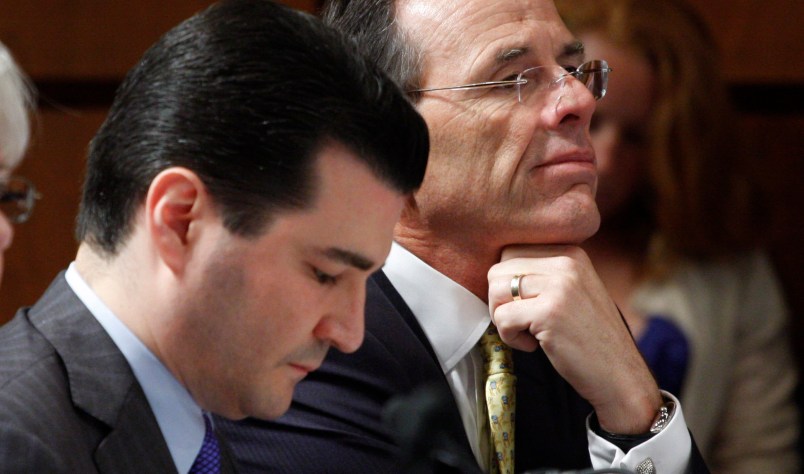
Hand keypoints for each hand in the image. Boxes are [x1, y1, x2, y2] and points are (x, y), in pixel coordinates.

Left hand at [487, 244, 661, 433]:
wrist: (620, 375)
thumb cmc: (589, 338)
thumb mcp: (572, 291)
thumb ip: (542, 274)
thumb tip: (495, 270)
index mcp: (570, 252)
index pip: (510, 252)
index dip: (507, 284)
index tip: (526, 306)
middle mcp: (566, 262)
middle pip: (498, 269)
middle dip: (500, 301)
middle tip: (522, 323)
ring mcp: (559, 285)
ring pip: (496, 291)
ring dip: (503, 318)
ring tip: (528, 333)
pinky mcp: (550, 312)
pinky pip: (503, 317)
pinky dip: (510, 337)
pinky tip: (534, 346)